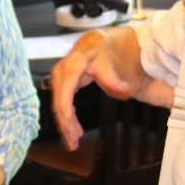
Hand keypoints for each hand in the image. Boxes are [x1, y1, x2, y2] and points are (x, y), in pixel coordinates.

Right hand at [50, 27, 142, 149]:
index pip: (67, 85)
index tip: (68, 120)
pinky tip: (73, 130)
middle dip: (66, 121)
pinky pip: (62, 101)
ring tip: (74, 142)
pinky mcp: (62, 81)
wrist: (100, 43)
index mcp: (77, 61)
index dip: (65, 104)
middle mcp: (64, 67)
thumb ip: (115, 80)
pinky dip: (67, 116)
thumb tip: (124, 91)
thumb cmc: (108, 52)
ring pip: (59, 102)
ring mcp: (60, 74)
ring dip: (65, 123)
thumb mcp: (113, 63)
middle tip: (75, 140)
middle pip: (60, 97)